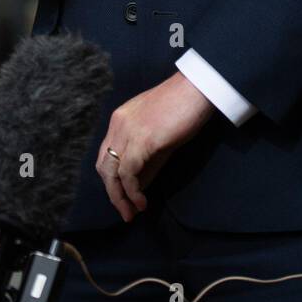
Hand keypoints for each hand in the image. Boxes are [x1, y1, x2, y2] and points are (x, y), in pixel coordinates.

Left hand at [96, 71, 216, 221]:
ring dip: (119, 197)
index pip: (105, 156)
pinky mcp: (142, 140)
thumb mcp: (160, 136)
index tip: (123, 199)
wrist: (197, 89)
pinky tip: (142, 202)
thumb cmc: (184, 107)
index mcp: (120, 120)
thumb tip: (138, 186)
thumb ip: (147, 160)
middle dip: (112, 193)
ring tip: (131, 212)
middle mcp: (118, 125)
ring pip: (112, 172)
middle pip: (103, 167)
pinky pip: (128, 172)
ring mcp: (128, 132)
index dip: (111, 180)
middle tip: (125, 212)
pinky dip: (132, 191)